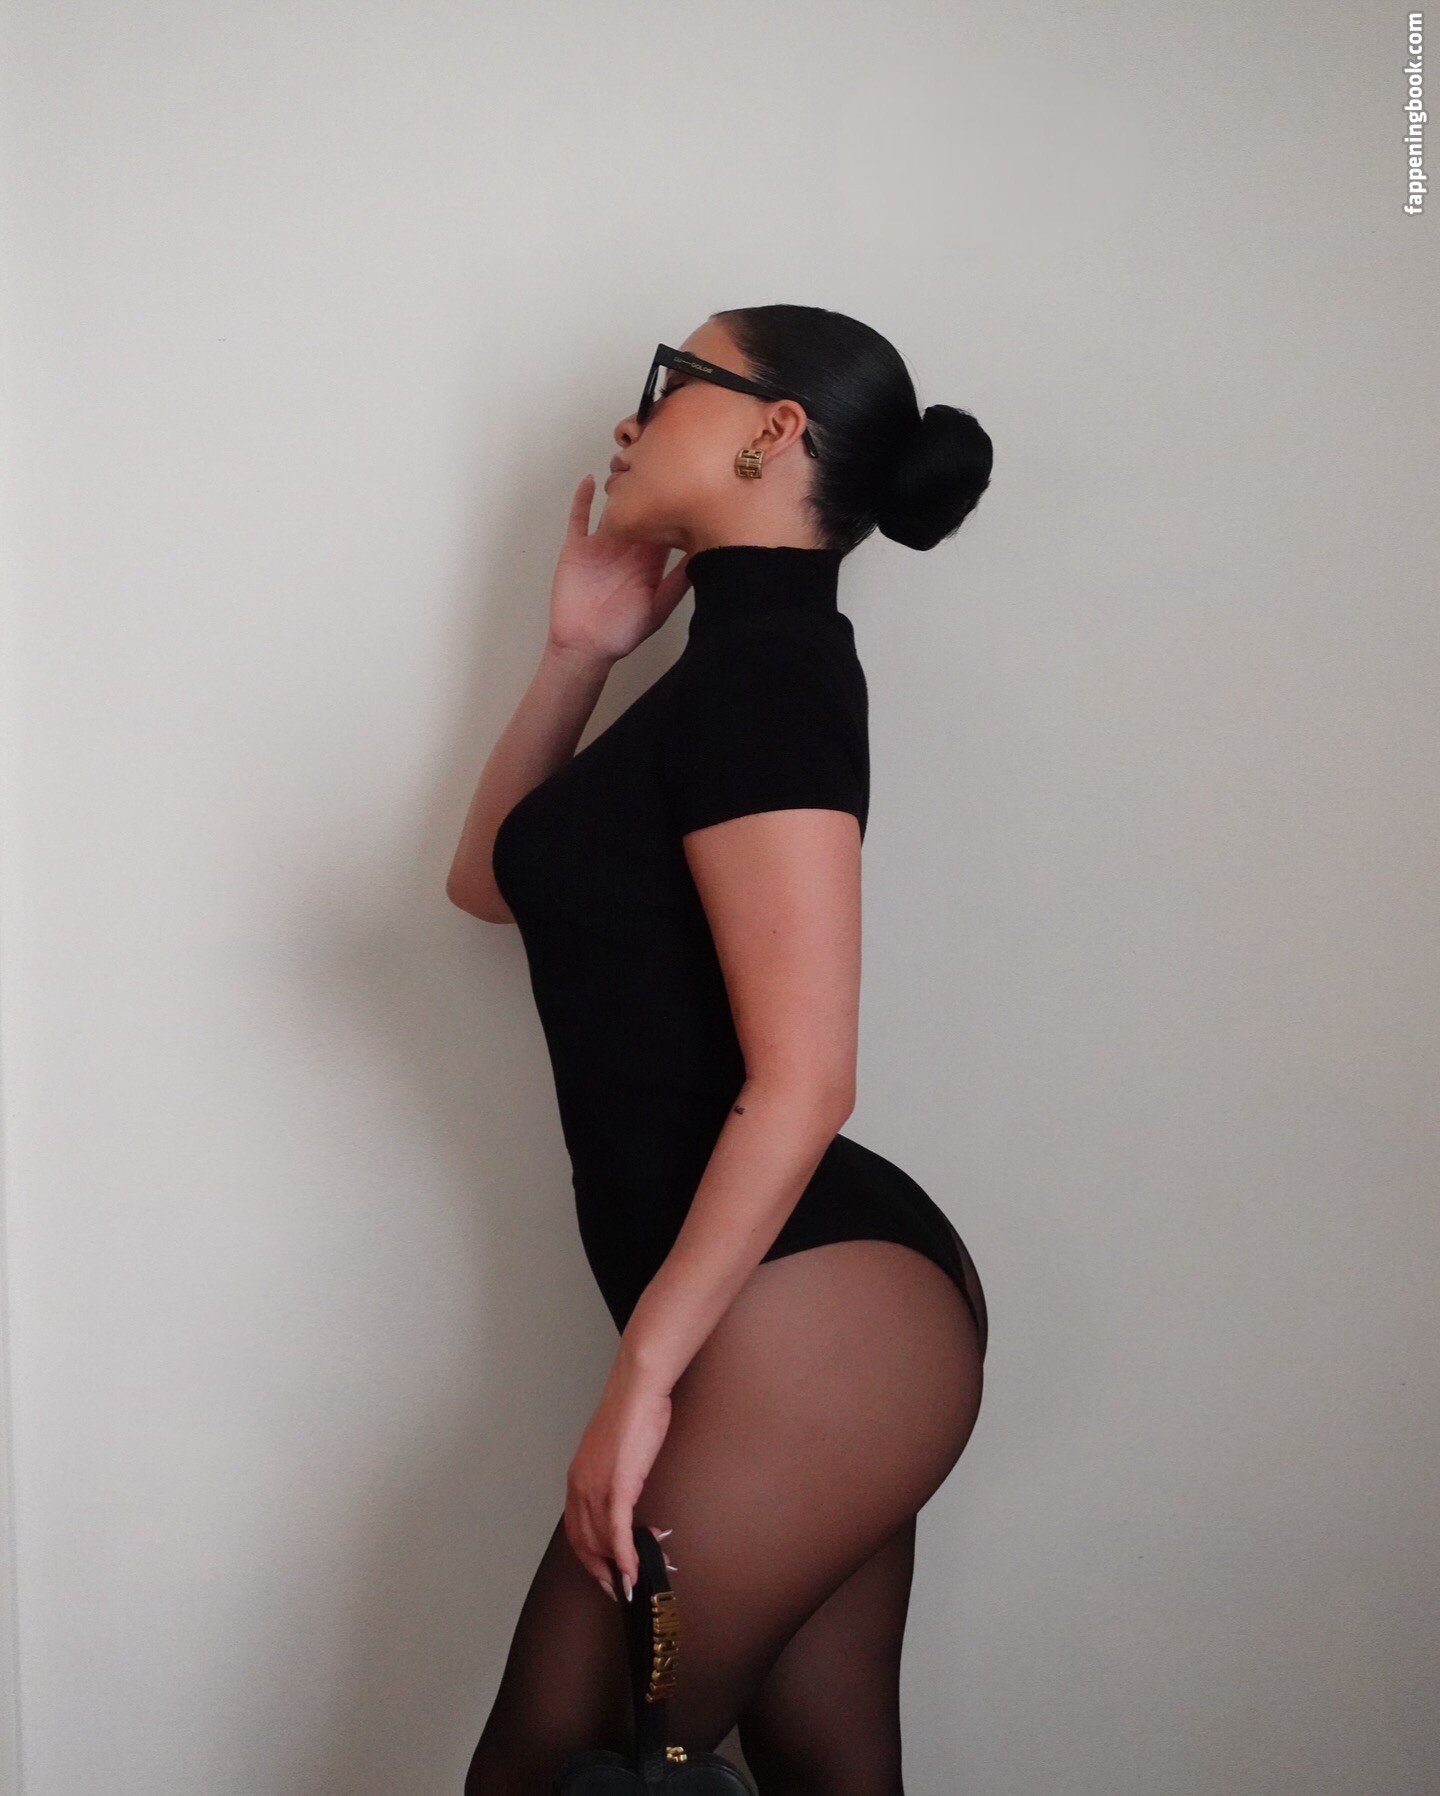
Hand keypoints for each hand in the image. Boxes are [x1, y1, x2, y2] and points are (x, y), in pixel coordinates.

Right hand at [547, 474, 693, 664]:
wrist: (585, 647)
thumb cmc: (623, 634)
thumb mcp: (658, 608)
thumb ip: (678, 583)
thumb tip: (703, 557)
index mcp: (650, 561)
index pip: (666, 526)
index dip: (676, 507)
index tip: (690, 485)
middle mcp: (628, 549)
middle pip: (641, 510)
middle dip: (650, 489)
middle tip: (664, 461)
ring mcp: (602, 545)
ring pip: (612, 509)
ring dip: (619, 488)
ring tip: (630, 464)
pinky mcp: (577, 548)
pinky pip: (579, 519)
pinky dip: (581, 499)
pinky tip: (590, 481)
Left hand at [565, 1356, 674, 1604]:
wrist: (638, 1391)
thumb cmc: (632, 1413)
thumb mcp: (614, 1451)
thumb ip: (613, 1476)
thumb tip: (624, 1496)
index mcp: (577, 1477)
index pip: (576, 1530)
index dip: (589, 1558)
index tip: (605, 1575)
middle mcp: (580, 1486)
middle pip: (585, 1542)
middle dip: (602, 1571)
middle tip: (621, 1588)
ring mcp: (596, 1488)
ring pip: (602, 1541)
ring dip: (619, 1567)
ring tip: (636, 1578)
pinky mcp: (617, 1487)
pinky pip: (618, 1532)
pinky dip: (625, 1556)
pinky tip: (634, 1570)